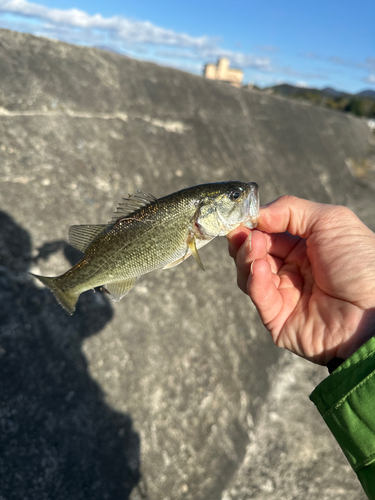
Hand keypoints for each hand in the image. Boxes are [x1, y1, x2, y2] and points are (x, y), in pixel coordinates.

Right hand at [227, 196, 374, 364]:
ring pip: (250, 275)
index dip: (252, 225)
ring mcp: (285, 296)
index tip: (240, 217)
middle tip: (242, 233)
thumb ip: (290, 210)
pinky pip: (260, 298)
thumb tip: (256, 213)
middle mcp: (293, 271)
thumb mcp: (330, 220)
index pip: (267, 234)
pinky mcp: (279, 320)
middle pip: (253, 254)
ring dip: (247, 258)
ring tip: (254, 247)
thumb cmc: (361, 263)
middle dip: (245, 241)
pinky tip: (260, 267)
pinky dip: (255, 280)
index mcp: (304, 248)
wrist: (374, 311)